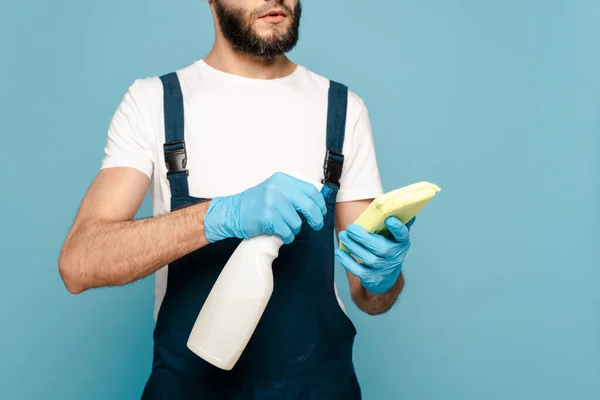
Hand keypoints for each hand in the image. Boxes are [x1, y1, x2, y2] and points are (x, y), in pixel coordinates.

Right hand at [204, 172, 326, 243]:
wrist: (234, 211)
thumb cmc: (256, 203)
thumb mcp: (275, 189)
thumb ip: (293, 193)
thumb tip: (317, 203)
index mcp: (283, 180)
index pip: (311, 191)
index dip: (319, 203)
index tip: (321, 212)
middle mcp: (279, 189)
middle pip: (309, 206)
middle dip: (316, 219)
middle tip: (316, 225)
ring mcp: (273, 203)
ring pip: (297, 223)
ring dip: (293, 229)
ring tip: (283, 226)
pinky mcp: (268, 218)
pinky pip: (287, 232)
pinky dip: (286, 236)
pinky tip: (279, 233)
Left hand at [335, 217, 414, 294]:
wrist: (385, 275)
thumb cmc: (387, 247)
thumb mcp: (394, 235)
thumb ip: (396, 221)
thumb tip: (397, 204)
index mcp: (401, 243)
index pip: (403, 235)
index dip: (398, 228)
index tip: (389, 220)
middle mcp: (395, 257)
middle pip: (381, 249)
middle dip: (364, 238)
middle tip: (350, 228)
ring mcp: (383, 268)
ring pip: (368, 259)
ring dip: (353, 246)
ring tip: (343, 235)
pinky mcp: (372, 278)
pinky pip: (358, 271)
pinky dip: (347, 261)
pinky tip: (340, 252)